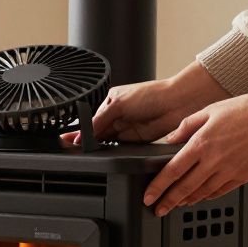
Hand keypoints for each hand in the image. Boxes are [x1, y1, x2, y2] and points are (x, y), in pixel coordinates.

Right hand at [63, 62, 229, 143]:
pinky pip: (120, 148)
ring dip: (100, 146)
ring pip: (107, 142)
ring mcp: (127, 128)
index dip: (80, 131)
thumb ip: (98, 121)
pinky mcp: (136, 140)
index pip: (90, 120)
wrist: (178, 102)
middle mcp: (118, 116)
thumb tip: (82, 135)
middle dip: (88, 140)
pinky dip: (113, 151)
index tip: (69, 141)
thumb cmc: (152, 94)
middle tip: (75, 148)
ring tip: (90, 150)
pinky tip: (106, 152)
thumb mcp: (118, 103)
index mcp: (111, 102)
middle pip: (96, 133)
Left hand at [144, 89, 247, 215]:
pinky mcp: (243, 176)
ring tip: (176, 205)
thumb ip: (186, 126)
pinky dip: (207, 197)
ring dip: (186, 201)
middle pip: (184, 188)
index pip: (172, 171)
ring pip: (201, 193)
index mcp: (201, 144)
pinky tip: (200, 198)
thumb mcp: (211, 110)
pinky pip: (220, 191)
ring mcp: (229, 171)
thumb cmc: (247, 110)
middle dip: (167, 201)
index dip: (157, 187)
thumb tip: (169, 140)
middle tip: (157, 209)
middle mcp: (213, 161)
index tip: (148, 197)